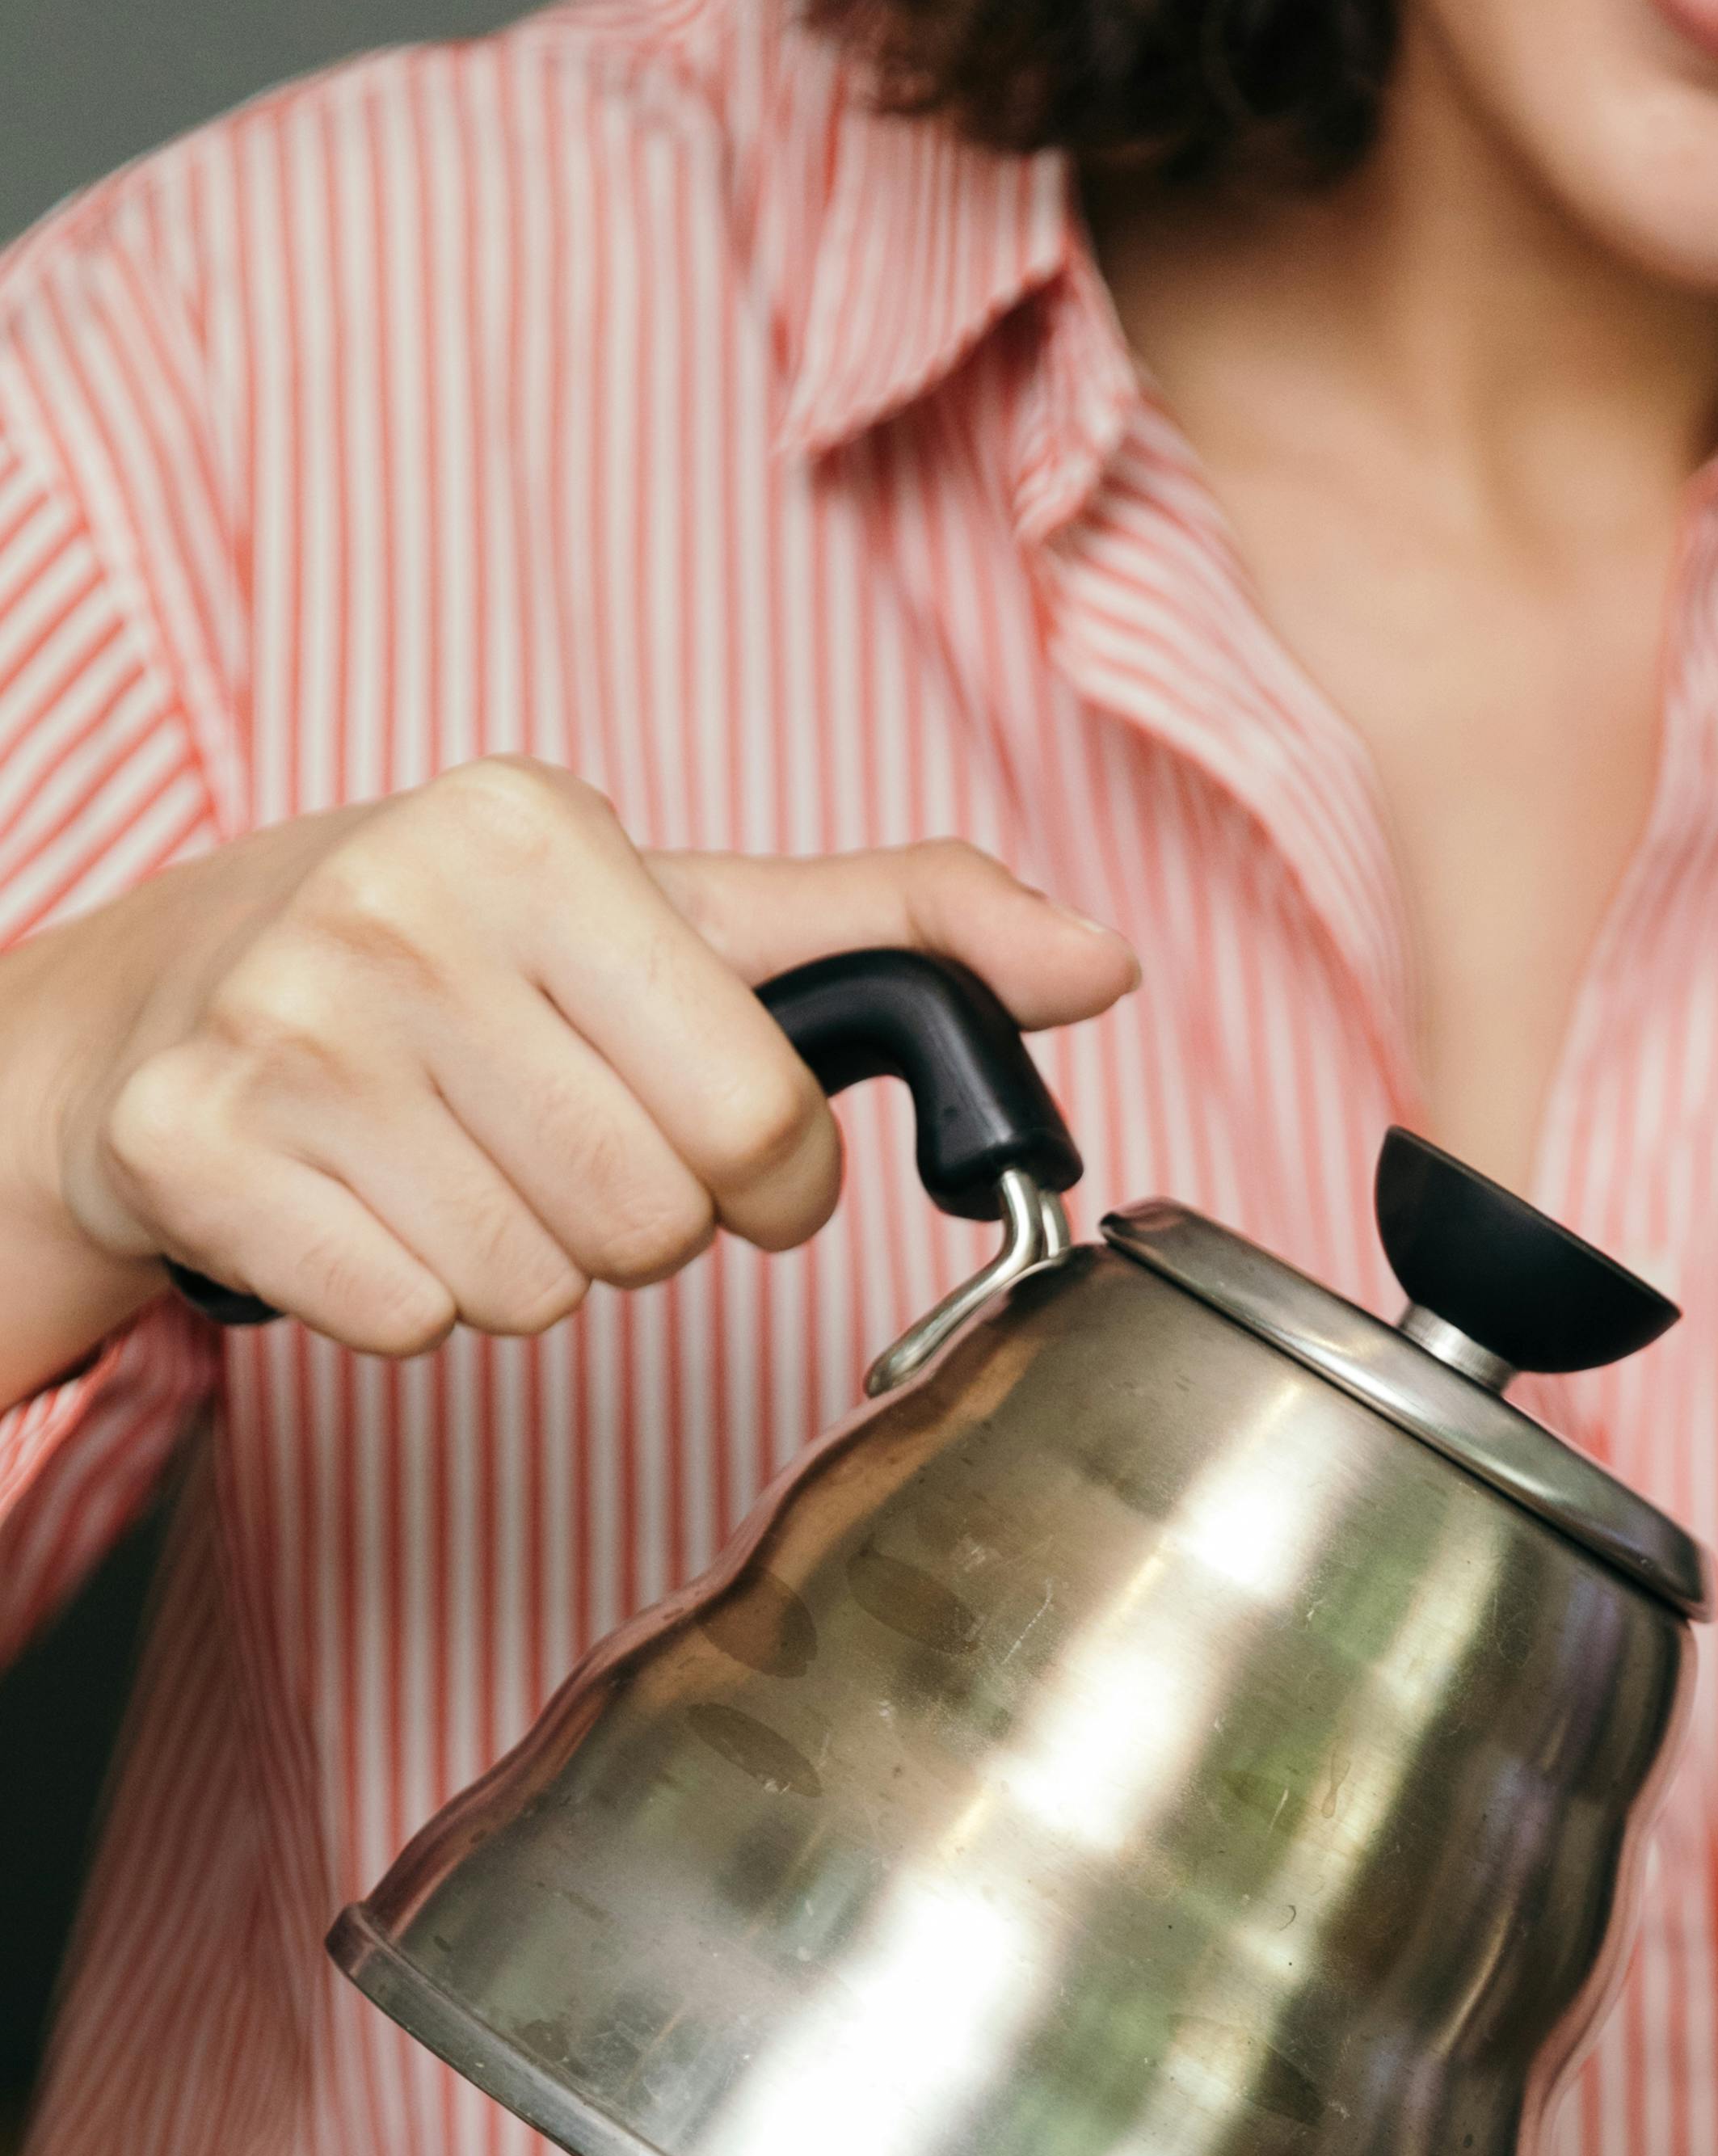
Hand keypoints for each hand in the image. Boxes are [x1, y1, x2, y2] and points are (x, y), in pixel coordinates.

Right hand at [0, 762, 1136, 1400]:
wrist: (175, 992)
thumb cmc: (468, 958)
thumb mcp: (683, 915)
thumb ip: (901, 931)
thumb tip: (1104, 960)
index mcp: (530, 830)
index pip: (761, 1124)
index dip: (759, 1171)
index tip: (697, 1127)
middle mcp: (393, 907)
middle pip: (650, 1227)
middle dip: (633, 1223)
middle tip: (547, 1137)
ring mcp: (280, 1028)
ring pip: (532, 1293)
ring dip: (520, 1264)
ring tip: (450, 1157)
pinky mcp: (197, 1147)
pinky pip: (409, 1325)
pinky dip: (404, 1299)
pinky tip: (362, 1200)